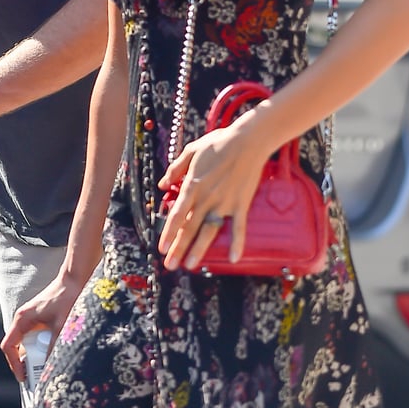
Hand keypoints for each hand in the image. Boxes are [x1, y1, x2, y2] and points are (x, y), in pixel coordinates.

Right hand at [0, 274, 83, 378]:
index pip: (8, 346)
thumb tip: (50, 367)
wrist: (75, 279)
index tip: (23, 377)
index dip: (13, 364)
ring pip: (27, 343)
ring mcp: (31, 319)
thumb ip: (54, 346)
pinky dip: (41, 347)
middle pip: (18, 347)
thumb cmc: (66, 298)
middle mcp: (23, 319)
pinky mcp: (40, 319)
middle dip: (26, 363)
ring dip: (35, 355)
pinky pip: (36, 337)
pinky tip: (52, 352)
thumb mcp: (61, 325)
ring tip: (46, 367)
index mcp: (22, 319)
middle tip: (37, 377)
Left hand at [156, 121, 266, 271]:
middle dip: (179, 248)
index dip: (168, 232)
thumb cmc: (219, 143)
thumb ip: (176, 168)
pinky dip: (237, 243)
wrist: (247, 141)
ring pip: (209, 231)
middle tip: (170, 266)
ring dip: (199, 249)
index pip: (177, 214)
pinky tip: (234, 259)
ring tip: (190, 265)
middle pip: (190, 227)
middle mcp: (206, 197)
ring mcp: (224, 202)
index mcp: (193, 185)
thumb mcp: (191, 151)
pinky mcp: (241, 204)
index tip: (161, 248)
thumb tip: (162, 184)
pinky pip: (239, 227)